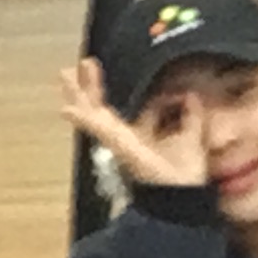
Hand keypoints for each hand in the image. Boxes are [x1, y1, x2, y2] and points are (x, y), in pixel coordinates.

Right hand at [58, 56, 210, 188]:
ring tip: (65, 74)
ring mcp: (117, 140)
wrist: (181, 195)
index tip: (106, 70)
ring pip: (91, 112)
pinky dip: (81, 118)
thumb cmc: (184, 172)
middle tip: (82, 62)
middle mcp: (123, 136)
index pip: (120, 105)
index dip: (116, 90)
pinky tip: (66, 109)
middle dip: (88, 85)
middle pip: (98, 106)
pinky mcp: (117, 144)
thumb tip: (192, 94)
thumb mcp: (192, 134)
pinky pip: (95, 129)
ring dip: (78, 93)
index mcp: (137, 133)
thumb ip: (191, 114)